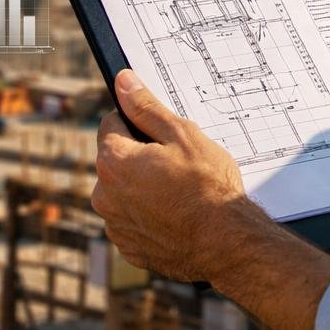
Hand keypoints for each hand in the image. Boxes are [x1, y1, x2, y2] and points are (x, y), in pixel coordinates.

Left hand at [92, 69, 258, 281]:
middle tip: (177, 162)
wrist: (226, 242)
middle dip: (140, 156)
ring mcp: (115, 225)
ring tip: (179, 191)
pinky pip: (133, 219)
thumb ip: (146, 108)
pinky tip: (175, 214)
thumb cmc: (207, 186)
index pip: (111, 123)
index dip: (138, 122)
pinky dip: (148, 215)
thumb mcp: (182, 135)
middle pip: (117, 160)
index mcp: (113, 161)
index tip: (162, 133)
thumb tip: (123, 82)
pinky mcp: (128, 247)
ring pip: (125, 191)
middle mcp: (104, 195)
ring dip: (143, 187)